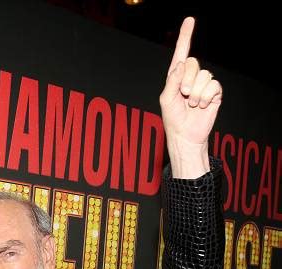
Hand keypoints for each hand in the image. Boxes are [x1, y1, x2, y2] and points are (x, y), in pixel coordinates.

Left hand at [159, 17, 222, 177]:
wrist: (186, 135)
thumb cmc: (173, 119)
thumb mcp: (166, 99)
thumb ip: (172, 80)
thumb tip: (182, 64)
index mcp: (177, 76)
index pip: (182, 53)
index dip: (186, 36)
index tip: (190, 20)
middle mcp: (191, 77)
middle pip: (194, 63)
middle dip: (187, 81)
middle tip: (184, 95)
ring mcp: (203, 84)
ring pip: (205, 75)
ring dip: (196, 93)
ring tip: (192, 105)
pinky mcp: (214, 93)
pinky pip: (213, 85)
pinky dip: (206, 97)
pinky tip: (202, 106)